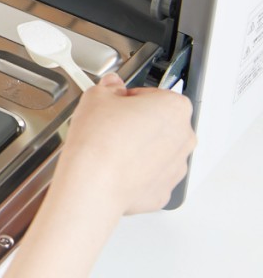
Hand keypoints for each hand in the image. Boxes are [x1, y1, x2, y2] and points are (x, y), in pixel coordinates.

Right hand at [60, 72, 196, 214]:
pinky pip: (150, 174)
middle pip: (160, 122)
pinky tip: (114, 165)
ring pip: (157, 149)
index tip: (117, 103)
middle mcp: (183, 138)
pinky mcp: (163, 192)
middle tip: (111, 123)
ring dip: (138, 146)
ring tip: (110, 145)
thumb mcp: (97, 95)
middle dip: (138, 121)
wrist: (94, 181)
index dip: (131, 97)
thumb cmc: (101, 140)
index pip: (154, 93)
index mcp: (174, 108)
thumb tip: (112, 86)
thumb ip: (109, 86)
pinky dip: (135, 170)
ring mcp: (176, 168)